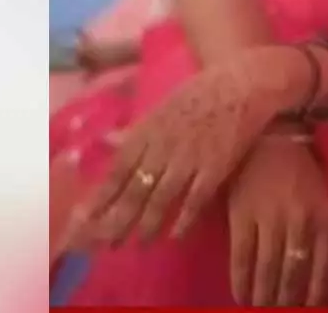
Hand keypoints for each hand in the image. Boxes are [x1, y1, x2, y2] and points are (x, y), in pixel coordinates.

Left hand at [67, 51, 297, 248]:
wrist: (241, 83)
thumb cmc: (201, 94)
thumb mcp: (161, 107)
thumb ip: (137, 131)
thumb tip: (110, 143)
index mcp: (146, 132)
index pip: (116, 172)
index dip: (100, 200)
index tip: (86, 221)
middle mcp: (161, 148)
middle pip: (133, 192)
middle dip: (117, 221)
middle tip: (106, 245)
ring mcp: (188, 159)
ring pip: (160, 199)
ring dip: (147, 225)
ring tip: (139, 244)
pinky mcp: (215, 167)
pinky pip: (195, 200)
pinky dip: (184, 219)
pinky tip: (176, 235)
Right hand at [228, 136, 327, 306]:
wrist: (271, 133)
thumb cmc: (300, 167)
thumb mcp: (322, 196)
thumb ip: (321, 230)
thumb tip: (319, 275)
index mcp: (325, 214)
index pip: (323, 265)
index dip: (315, 293)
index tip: (309, 308)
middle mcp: (301, 220)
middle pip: (294, 272)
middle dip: (288, 299)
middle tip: (282, 311)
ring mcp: (270, 218)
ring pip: (268, 269)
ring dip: (265, 295)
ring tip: (262, 307)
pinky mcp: (242, 215)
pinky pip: (242, 257)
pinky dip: (241, 281)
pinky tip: (241, 296)